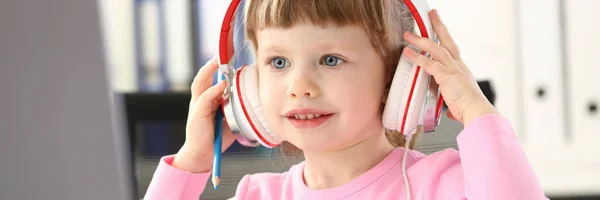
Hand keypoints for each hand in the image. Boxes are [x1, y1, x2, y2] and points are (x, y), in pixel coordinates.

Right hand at [172, 57, 235, 172]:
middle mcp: (201, 100)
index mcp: (209, 100)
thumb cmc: (216, 137)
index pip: (212, 79)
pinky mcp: (197, 114)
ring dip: (208, 71)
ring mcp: (197, 106)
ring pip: (200, 83)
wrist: (202, 154)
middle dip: (212, 64)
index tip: (230, 57)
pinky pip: (204, 99)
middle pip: (203, 76)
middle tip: (221, 53)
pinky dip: (213, 90)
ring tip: (217, 62)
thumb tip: (254, 100)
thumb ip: (237, 108)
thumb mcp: (230, 120)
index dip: (219, 68)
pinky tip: (221, 85)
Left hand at [402, 9, 498, 126]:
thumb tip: (450, 112)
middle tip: (432, 14)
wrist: (477, 112)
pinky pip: (429, 63)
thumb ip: (453, 106)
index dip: (445, 39)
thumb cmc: (470, 110)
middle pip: (447, 41)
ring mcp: (453, 69)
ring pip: (435, 48)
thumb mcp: (459, 104)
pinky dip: (417, 57)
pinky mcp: (446, 75)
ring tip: (408, 35)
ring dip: (420, 40)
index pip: (452, 50)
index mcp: (461, 70)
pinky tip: (408, 52)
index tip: (440, 30)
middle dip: (438, 26)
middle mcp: (458, 66)